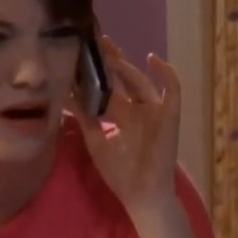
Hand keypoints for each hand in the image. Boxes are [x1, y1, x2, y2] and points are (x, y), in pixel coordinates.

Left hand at [66, 37, 180, 211]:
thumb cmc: (120, 173)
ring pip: (141, 81)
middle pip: (123, 80)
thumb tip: (65, 95)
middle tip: (94, 42)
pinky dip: (166, 74)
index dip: (96, 73)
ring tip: (109, 52)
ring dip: (126, 67)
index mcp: (122, 115)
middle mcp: (138, 109)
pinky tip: (152, 59)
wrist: (142, 195)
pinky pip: (172, 90)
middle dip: (110, 62)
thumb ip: (84, 117)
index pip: (108, 88)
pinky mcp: (169, 116)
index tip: (80, 55)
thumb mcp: (95, 140)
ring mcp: (155, 111)